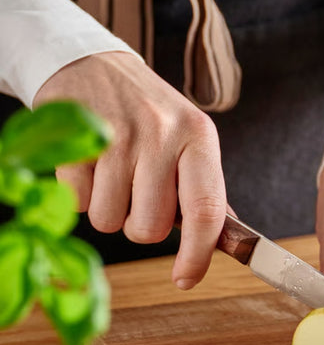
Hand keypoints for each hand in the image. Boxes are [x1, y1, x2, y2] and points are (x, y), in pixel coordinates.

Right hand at [34, 51, 226, 289]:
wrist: (94, 65)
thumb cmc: (149, 113)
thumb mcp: (188, 138)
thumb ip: (203, 186)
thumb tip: (226, 236)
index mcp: (200, 137)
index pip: (206, 211)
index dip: (197, 254)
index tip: (187, 279)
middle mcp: (163, 134)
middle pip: (149, 228)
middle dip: (140, 223)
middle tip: (138, 193)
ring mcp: (118, 136)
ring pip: (110, 222)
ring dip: (110, 209)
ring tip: (114, 173)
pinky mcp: (76, 140)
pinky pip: (78, 204)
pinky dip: (82, 194)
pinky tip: (91, 164)